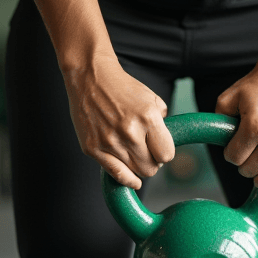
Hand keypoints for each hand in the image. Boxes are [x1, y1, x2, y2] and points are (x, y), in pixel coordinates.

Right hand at [62, 57, 175, 189]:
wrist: (90, 77)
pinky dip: (127, 179)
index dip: (165, 153)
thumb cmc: (123, 88)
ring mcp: (109, 142)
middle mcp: (129, 132)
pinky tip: (133, 181)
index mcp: (148, 118)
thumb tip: (165, 144)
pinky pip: (116, 174)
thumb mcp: (152, 99)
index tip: (160, 149)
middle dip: (153, 163)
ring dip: (139, 167)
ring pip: (136, 173)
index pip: (166, 154)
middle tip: (148, 153)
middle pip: (151, 168)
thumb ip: (163, 123)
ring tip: (136, 156)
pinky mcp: (93, 148)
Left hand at [214, 54, 257, 188]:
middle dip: (241, 160)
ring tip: (253, 158)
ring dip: (256, 168)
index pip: (233, 158)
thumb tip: (216, 140)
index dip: (229, 153)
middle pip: (248, 169)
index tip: (231, 145)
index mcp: (254, 128)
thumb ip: (217, 120)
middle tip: (244, 147)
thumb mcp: (229, 97)